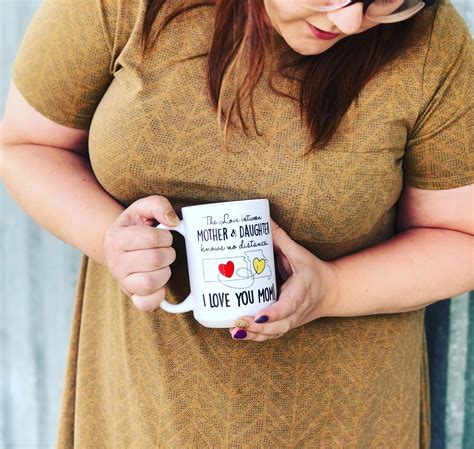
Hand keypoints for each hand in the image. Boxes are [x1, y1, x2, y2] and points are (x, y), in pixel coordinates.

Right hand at [103, 195, 179, 311]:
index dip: (165, 236)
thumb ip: (158, 205)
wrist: (117, 246)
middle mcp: (116, 262)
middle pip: (154, 260)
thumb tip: (174, 221)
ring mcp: (122, 282)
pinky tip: (160, 284)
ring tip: (162, 265)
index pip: (151, 238)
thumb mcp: (142, 208)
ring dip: (165, 272)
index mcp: (117, 238)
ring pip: (150, 283)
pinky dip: (158, 296)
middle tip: (166, 251)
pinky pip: (145, 304)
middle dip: (168, 253)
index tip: (164, 236)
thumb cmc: (134, 227)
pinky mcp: (131, 297)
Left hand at [229, 220, 338, 341]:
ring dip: (254, 335)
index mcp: (301, 291)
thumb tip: (262, 219)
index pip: (288, 306)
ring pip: (274, 334)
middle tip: (237, 323)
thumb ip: (280, 238)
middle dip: (257, 328)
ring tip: (234, 332)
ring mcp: (292, 320)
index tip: (258, 316)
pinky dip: (256, 337)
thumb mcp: (299, 253)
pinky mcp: (286, 324)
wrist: (332, 291)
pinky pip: (272, 335)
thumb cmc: (314, 271)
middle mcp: (297, 310)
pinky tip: (239, 334)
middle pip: (278, 326)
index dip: (273, 313)